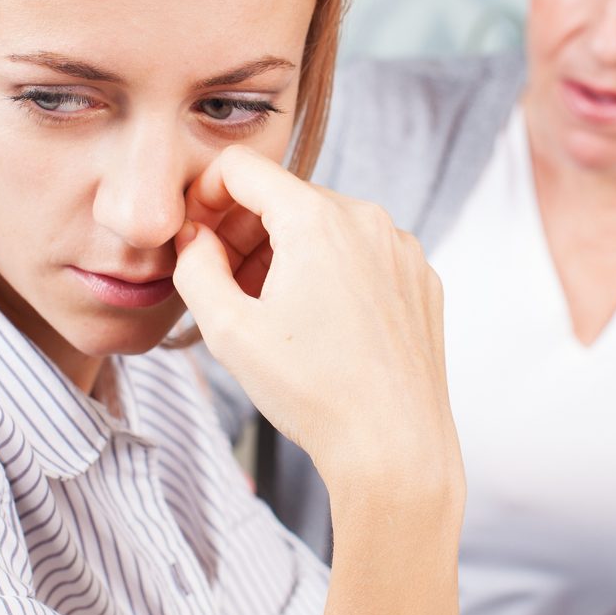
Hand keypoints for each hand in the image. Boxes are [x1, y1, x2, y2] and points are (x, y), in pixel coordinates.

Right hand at [172, 145, 458, 493]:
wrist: (394, 446)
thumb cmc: (313, 392)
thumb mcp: (229, 330)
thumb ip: (195, 267)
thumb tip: (195, 236)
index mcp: (318, 219)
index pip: (243, 168)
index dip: (206, 195)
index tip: (198, 236)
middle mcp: (368, 219)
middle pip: (286, 197)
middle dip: (245, 230)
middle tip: (226, 284)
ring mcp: (401, 248)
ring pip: (326, 224)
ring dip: (288, 251)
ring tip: (272, 310)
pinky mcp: (420, 277)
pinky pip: (364, 252)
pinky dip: (333, 269)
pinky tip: (320, 322)